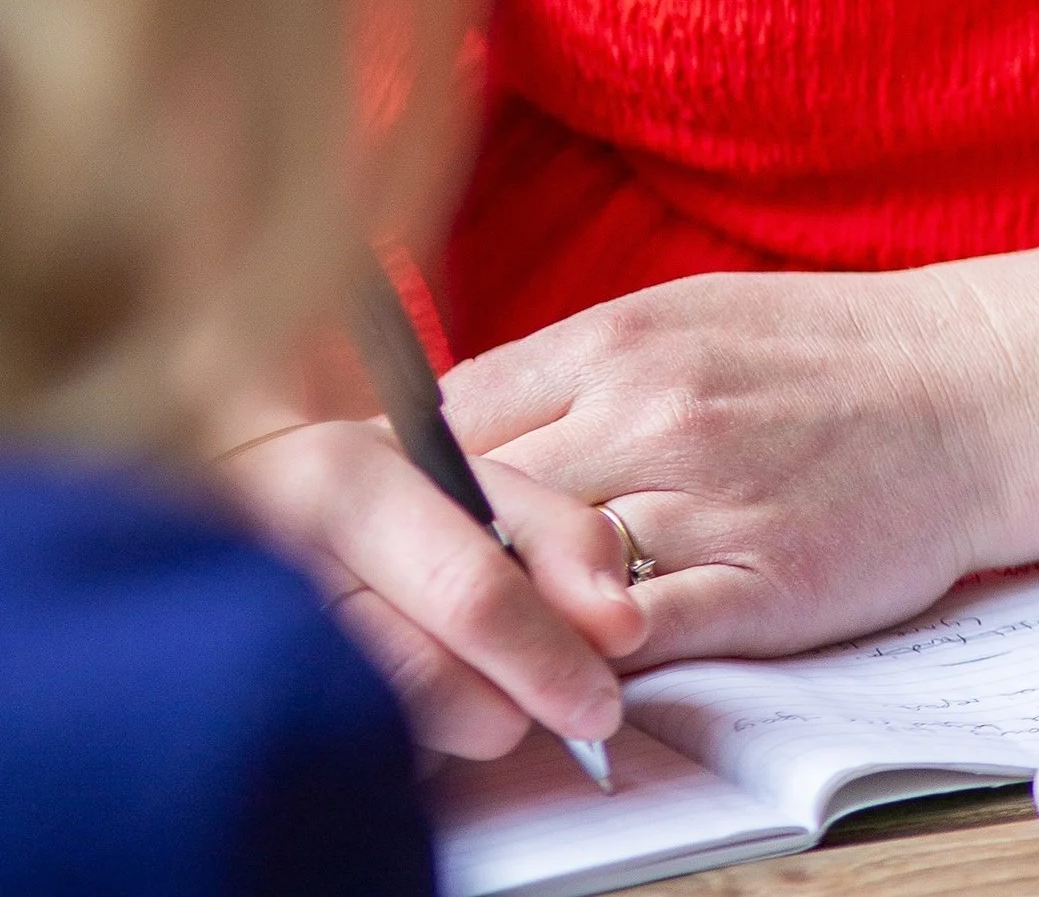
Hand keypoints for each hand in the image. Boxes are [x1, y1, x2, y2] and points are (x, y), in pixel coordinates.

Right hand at [215, 412, 638, 759]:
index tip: (602, 702)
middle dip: (509, 705)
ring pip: (389, 724)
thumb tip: (618, 629)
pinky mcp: (247, 690)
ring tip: (487, 697)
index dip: (547, 655)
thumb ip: (555, 533)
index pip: (470, 588)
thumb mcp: (469, 476)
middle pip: (424, 674)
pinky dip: (410, 746)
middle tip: (565, 715)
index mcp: (349, 480)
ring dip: (461, 724)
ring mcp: (255, 630)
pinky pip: (355, 747)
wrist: (235, 488)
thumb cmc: (377, 489)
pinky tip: (423, 708)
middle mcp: (286, 556)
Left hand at [443, 265, 1003, 666]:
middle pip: (474, 507)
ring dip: (494, 626)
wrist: (981, 392)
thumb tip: (458, 426)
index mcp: (621, 341)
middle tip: (396, 608)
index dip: (400, 479)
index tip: (379, 521)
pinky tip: (557, 678)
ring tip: (460, 656)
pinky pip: (630, 645)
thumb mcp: (687, 315)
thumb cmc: (832, 354)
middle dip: (429, 563)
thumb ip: (574, 368)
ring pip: (539, 583)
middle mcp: (649, 415)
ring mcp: (703, 505)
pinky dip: (580, 667)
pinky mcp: (758, 591)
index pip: (448, 419)